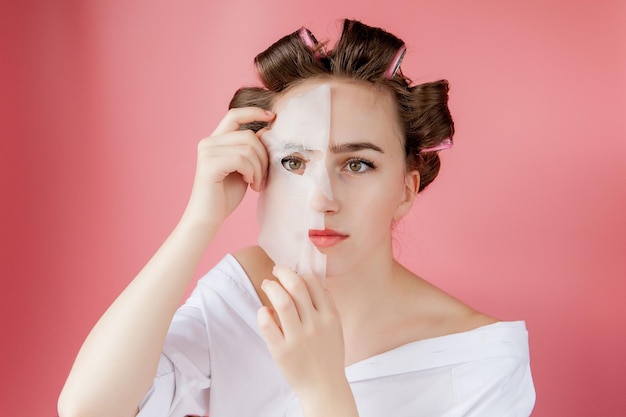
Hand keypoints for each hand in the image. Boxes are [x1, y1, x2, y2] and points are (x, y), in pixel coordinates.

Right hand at [182, 107, 273, 227]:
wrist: (208, 217)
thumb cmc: (226, 195)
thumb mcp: (244, 168)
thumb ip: (251, 150)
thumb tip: (266, 131)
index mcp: (216, 140)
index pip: (234, 115)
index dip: (253, 112)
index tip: (273, 117)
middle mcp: (208, 142)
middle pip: (249, 135)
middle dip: (264, 156)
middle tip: (264, 177)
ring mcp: (207, 152)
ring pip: (248, 148)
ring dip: (259, 168)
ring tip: (257, 183)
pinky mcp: (209, 164)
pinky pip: (241, 160)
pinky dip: (252, 172)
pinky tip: (250, 183)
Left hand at [258, 267, 356, 414]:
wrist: (324, 387)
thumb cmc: (328, 355)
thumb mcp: (336, 328)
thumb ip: (328, 306)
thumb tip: (317, 284)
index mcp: (329, 317)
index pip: (313, 283)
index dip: (299, 272)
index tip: (290, 272)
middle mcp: (315, 325)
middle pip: (296, 287)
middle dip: (283, 272)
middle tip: (275, 271)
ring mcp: (298, 338)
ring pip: (282, 302)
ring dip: (272, 288)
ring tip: (267, 285)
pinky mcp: (281, 351)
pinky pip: (267, 325)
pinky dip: (263, 313)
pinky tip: (264, 311)